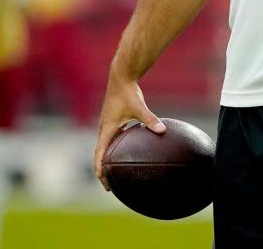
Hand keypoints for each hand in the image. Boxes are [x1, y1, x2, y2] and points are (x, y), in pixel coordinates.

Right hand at [93, 67, 165, 191]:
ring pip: (105, 146)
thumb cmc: (128, 92)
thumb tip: (162, 130)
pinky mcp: (113, 119)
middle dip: (102, 169)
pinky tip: (127, 151)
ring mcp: (108, 124)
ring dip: (107, 159)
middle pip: (100, 153)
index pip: (100, 153)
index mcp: (107, 128)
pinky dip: (115, 147)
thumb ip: (150, 119)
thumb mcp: (139, 107)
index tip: (103, 180)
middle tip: (109, 185)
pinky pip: (113, 138)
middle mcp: (104, 128)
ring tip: (114, 172)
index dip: (100, 168)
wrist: (121, 77)